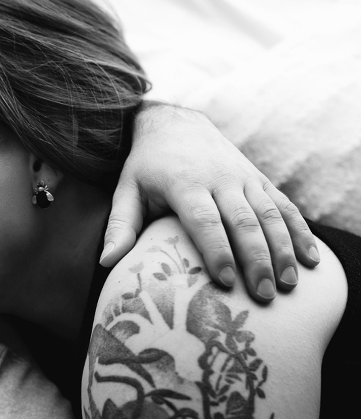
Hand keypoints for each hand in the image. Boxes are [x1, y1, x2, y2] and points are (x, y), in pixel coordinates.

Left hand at [101, 102, 319, 301]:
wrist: (175, 123)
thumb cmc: (146, 166)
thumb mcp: (126, 190)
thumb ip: (120, 225)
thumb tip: (106, 261)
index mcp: (186, 184)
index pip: (205, 220)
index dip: (217, 250)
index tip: (226, 281)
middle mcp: (220, 180)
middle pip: (244, 222)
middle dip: (257, 259)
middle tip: (264, 295)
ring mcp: (244, 179)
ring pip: (271, 215)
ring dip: (284, 249)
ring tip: (290, 284)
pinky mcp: (259, 180)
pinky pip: (284, 206)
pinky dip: (301, 232)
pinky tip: (312, 259)